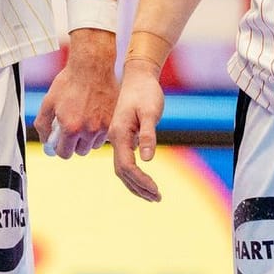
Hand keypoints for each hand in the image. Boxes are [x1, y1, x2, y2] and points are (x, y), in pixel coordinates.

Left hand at [34, 29, 116, 158]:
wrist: (92, 66)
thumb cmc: (69, 82)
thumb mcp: (48, 102)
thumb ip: (43, 125)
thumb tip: (46, 141)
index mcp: (71, 128)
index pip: (65, 153)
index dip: (60, 149)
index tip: (60, 142)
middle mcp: (89, 130)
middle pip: (80, 151)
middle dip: (74, 144)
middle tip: (71, 130)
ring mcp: (104, 125)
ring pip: (95, 144)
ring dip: (88, 139)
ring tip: (84, 122)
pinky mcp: (114, 119)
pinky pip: (106, 134)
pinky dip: (100, 131)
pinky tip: (95, 117)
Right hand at [109, 61, 165, 201]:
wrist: (139, 76)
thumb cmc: (145, 92)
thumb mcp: (150, 112)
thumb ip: (147, 135)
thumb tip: (147, 159)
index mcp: (119, 134)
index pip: (126, 166)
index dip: (140, 180)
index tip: (156, 190)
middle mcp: (115, 138)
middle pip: (122, 171)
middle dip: (139, 187)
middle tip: (158, 198)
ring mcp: (118, 138)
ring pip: (123, 168)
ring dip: (136, 184)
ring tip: (154, 196)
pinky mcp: (124, 136)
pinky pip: (126, 161)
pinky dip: (134, 174)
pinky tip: (145, 181)